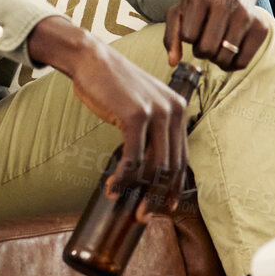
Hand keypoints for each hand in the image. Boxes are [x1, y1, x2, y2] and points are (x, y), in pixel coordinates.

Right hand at [27, 17, 188, 214]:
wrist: (91, 60)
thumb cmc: (112, 86)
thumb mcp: (142, 106)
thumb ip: (152, 131)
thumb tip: (150, 172)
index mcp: (178, 109)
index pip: (183, 157)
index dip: (175, 186)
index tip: (166, 207)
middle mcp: (173, 110)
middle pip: (171, 166)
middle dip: (158, 196)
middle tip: (143, 215)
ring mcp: (156, 112)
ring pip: (154, 166)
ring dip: (138, 191)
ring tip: (123, 203)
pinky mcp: (135, 116)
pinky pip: (132, 159)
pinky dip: (122, 178)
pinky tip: (112, 187)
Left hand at [165, 0, 266, 70]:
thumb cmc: (201, 5)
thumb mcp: (180, 13)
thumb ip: (171, 36)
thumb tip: (172, 62)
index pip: (188, 36)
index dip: (188, 39)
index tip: (194, 29)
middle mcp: (226, 0)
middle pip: (207, 49)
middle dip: (202, 51)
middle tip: (205, 40)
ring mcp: (246, 13)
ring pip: (224, 58)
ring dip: (216, 58)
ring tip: (217, 44)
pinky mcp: (261, 27)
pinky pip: (242, 62)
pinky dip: (232, 64)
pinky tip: (229, 51)